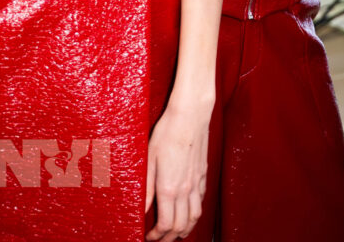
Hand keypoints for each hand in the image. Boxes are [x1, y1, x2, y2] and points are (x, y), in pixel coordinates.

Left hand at [145, 103, 209, 240]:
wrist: (190, 115)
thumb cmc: (167, 132)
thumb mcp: (149, 159)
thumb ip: (145, 188)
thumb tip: (140, 210)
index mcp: (169, 188)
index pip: (165, 224)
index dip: (156, 236)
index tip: (148, 236)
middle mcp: (185, 189)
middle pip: (181, 225)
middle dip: (170, 237)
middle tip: (159, 238)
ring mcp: (196, 182)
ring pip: (195, 216)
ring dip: (185, 229)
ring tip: (176, 232)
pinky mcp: (203, 173)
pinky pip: (201, 200)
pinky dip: (195, 212)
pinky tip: (189, 210)